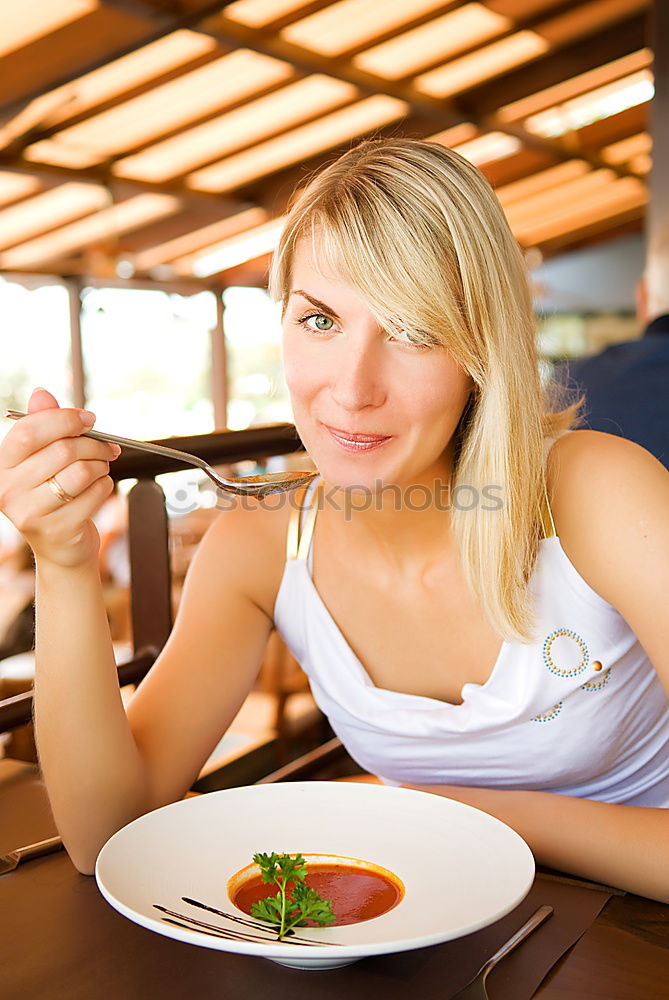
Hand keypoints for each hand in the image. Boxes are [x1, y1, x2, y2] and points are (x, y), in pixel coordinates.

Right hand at [0, 387, 121, 568]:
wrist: (61, 546)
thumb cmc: (52, 493)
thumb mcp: (43, 458)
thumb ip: (43, 424)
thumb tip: (42, 394)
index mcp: (1, 465)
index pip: (30, 431)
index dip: (64, 419)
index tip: (88, 419)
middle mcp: (8, 489)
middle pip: (63, 450)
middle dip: (94, 444)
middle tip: (108, 447)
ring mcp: (30, 512)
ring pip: (82, 471)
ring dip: (101, 465)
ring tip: (100, 468)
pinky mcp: (57, 529)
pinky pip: (95, 493)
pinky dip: (105, 486)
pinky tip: (97, 489)